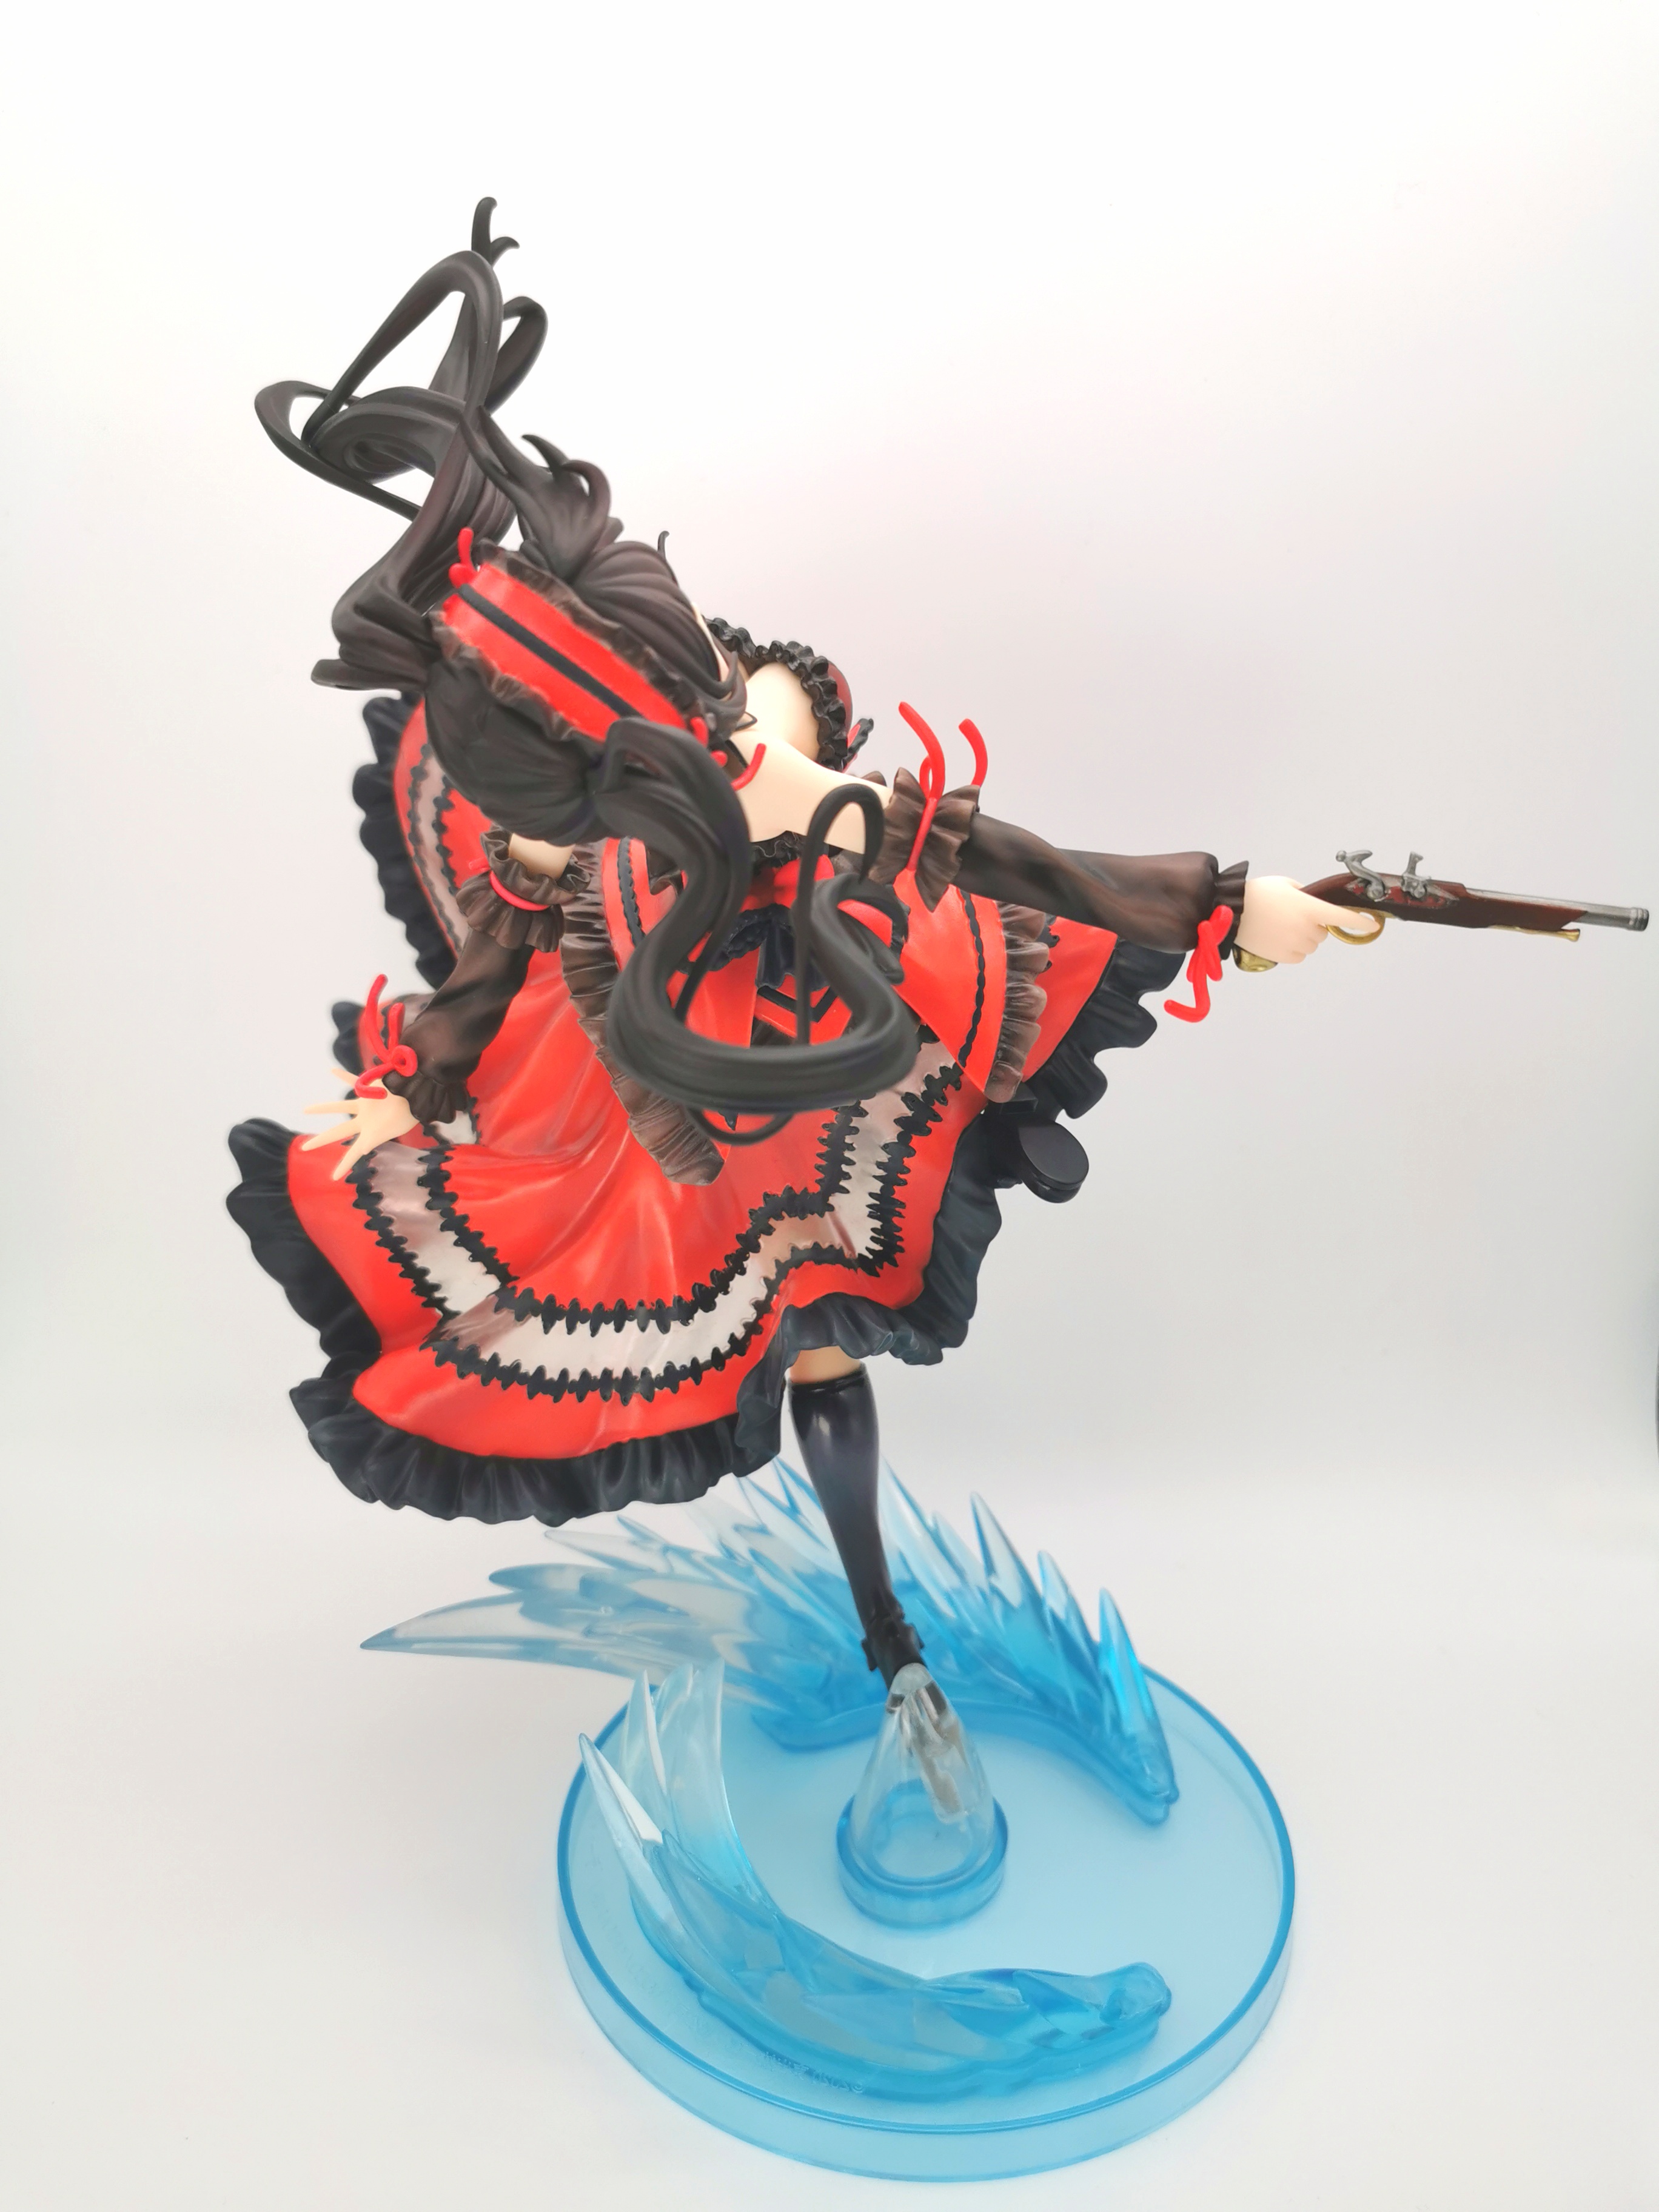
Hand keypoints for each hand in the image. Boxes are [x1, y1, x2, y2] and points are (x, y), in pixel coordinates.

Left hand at [301, 1071, 417, 1179]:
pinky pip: (353, 1080)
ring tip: (304, 1110)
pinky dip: (343, 1076)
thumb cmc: (406, 1114)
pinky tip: (332, 1071)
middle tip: (304, 1148)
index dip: (344, 1165)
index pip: (354, 1153)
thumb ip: (373, 1139)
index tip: (334, 1178)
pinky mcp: (367, 1089)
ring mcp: (364, 1105)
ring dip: (322, 1108)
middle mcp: (363, 1121)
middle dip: (321, 1140)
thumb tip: (363, 1147)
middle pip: (337, 1132)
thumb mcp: (390, 1131)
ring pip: (338, 1107)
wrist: (416, 1094)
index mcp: (369, 1133)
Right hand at [1236, 875, 1383, 963]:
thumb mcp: (1285, 885)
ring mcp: (1296, 944)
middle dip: (1313, 926)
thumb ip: (1305, 894)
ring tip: (1279, 927)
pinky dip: (1292, 948)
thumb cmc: (1257, 894)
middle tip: (1291, 917)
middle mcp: (1307, 928)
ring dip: (1302, 937)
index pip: (1342, 916)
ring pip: (1311, 945)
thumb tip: (1312, 904)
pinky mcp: (1284, 956)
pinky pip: (1299, 955)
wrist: (1231, 912)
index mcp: (1310, 908)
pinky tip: (1276, 938)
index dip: (1360, 922)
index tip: (1373, 925)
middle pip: (1323, 933)